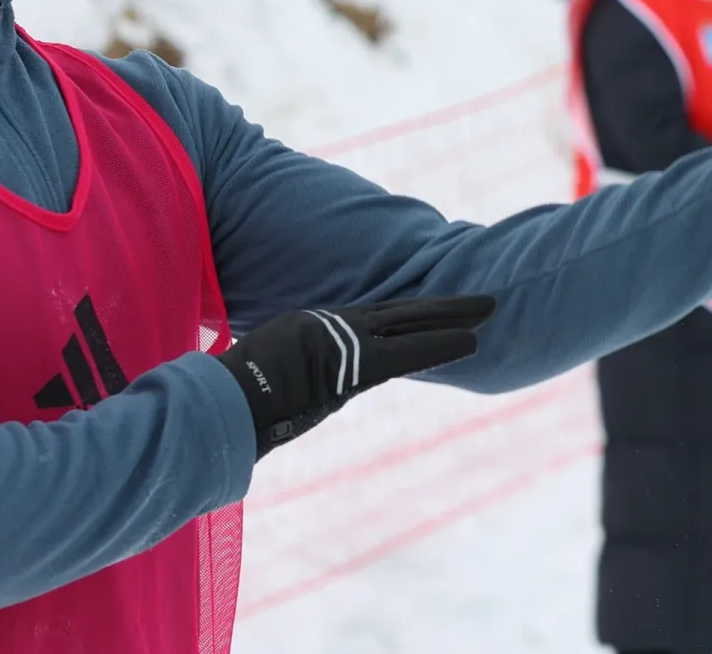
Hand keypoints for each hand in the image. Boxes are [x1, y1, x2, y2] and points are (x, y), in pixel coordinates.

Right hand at [215, 296, 496, 457]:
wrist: (224, 402)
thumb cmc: (231, 397)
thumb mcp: (259, 380)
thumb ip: (285, 387)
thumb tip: (280, 409)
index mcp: (310, 332)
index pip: (372, 322)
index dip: (407, 318)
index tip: (433, 315)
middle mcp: (331, 329)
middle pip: (397, 313)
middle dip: (440, 308)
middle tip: (483, 302)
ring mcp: (343, 340)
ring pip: (408, 323)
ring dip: (449, 319)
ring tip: (487, 310)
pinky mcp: (353, 360)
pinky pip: (407, 350)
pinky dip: (440, 344)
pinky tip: (470, 341)